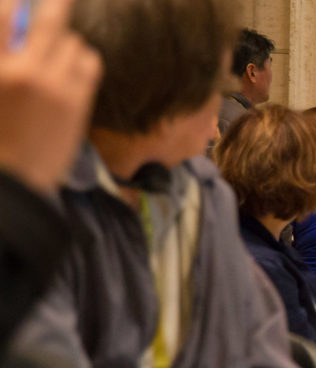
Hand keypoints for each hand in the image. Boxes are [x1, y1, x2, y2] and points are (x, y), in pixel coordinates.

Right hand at [0, 0, 102, 192]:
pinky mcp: (77, 102)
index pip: (1, 16)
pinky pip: (88, 62)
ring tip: (55, 48)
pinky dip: (82, 57)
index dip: (11, 5)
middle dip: (56, 5)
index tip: (17, 3)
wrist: (11, 183)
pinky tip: (73, 63)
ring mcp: (53, 87)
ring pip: (71, 41)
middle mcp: (22, 72)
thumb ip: (1, 63)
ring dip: (64, 39)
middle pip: (47, 21)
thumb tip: (11, 34)